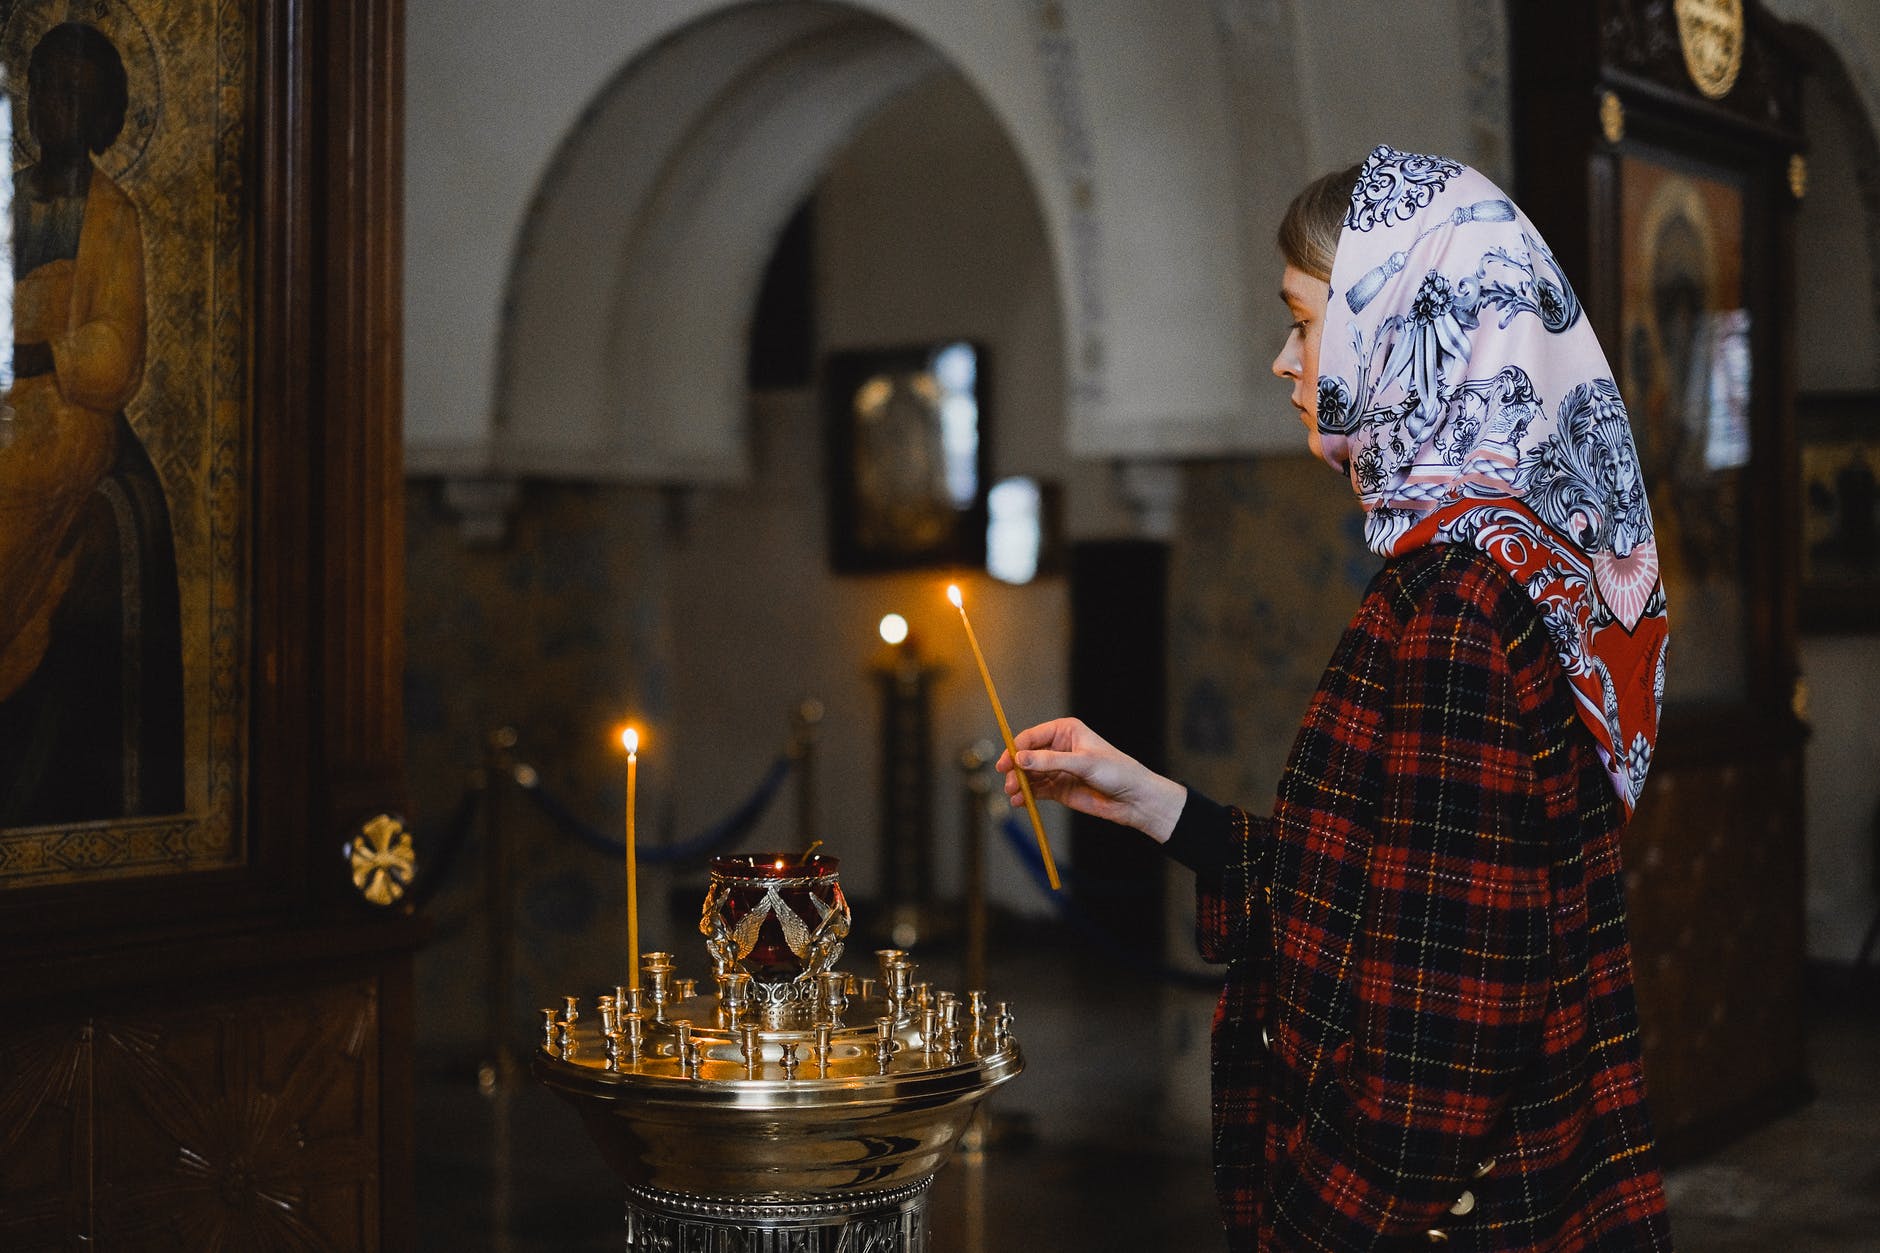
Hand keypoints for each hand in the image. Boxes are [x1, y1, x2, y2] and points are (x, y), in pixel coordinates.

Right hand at [996, 717, 1186, 842]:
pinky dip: (1026, 795)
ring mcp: (1057, 769)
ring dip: (1019, 784)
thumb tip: (1019, 758)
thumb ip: (1050, 761)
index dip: (1016, 749)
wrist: (1134, 799)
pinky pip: (1036, 790)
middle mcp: (1058, 748)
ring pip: (1029, 774)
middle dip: (1016, 770)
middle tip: (1010, 783)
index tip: (1007, 764)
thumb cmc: (1116, 772)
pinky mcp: (1059, 788)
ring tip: (1014, 795)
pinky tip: (1020, 802)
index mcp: (1065, 731)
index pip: (1032, 737)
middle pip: (1026, 757)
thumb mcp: (1083, 763)